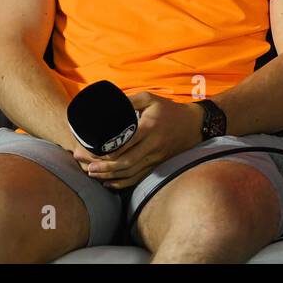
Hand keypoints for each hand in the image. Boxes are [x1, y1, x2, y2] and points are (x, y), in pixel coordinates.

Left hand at [70, 93, 204, 190]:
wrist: (194, 124)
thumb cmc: (169, 110)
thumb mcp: (150, 99)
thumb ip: (130, 101)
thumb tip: (109, 103)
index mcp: (149, 127)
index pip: (126, 143)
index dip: (109, 151)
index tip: (93, 153)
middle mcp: (153, 145)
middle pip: (126, 162)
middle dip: (106, 168)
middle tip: (88, 169)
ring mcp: (156, 158)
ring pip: (132, 173)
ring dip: (112, 177)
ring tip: (95, 176)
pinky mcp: (158, 165)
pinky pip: (139, 177)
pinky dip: (124, 182)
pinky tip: (111, 183)